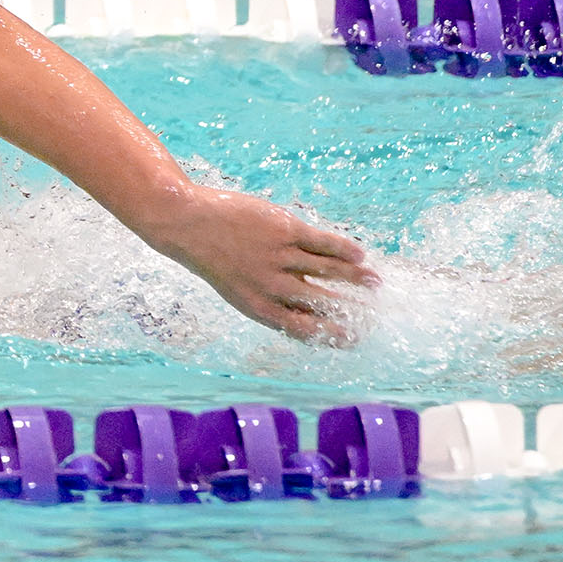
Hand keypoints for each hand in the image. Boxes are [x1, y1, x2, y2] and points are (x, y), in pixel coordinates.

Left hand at [144, 187, 379, 343]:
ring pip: (330, 271)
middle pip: (324, 303)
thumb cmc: (214, 256)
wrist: (187, 223)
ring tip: (375, 282)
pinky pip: (323, 243)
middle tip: (375, 314)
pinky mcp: (284, 230)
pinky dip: (345, 250)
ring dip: (357, 278)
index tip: (355, 338)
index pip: (305, 330)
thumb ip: (271, 298)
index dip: (334, 336)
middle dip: (354, 310)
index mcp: (260, 308)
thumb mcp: (239, 288)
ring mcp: (279, 257)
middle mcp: (273, 287)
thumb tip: (309, 308)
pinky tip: (360, 255)